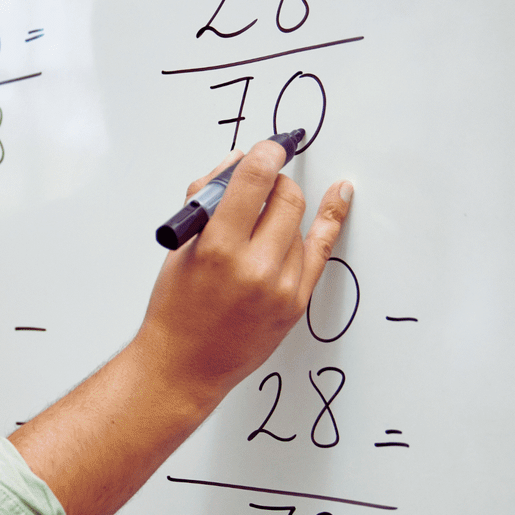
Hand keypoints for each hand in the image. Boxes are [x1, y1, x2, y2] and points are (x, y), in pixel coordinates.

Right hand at [136, 140, 352, 411]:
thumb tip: (238, 163)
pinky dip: (330, 219)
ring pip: (298, 225)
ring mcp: (281, 287)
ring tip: (254, 232)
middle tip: (261, 186)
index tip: (267, 149)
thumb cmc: (174, 308)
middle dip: (275, 183)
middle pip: (286, 198)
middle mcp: (255, 267)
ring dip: (280, 216)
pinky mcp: (296, 302)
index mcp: (217, 248)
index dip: (264, 156)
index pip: (254, 181)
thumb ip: (207, 200)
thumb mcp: (179, 247)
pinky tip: (340, 196)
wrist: (184, 365)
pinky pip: (320, 250)